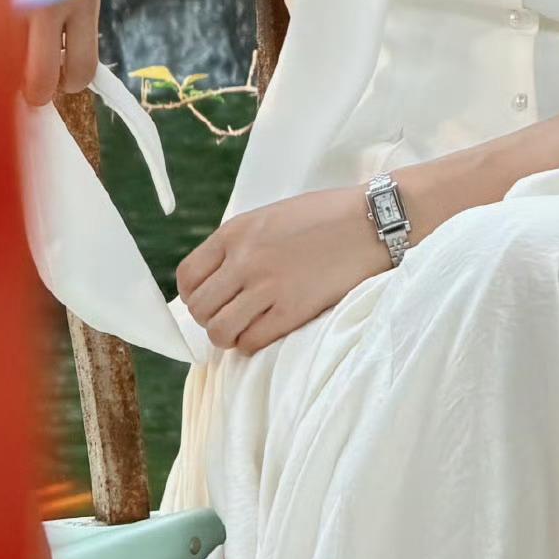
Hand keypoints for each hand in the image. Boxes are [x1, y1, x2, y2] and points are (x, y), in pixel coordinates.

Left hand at [175, 184, 389, 353]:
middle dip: (210, 318)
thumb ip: (241, 244)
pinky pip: (251, 342)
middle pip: (199, 308)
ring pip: (219, 330)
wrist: (371, 221)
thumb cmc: (326, 216)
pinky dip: (253, 343)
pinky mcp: (292, 309)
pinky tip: (268, 330)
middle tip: (231, 316)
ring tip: (247, 328)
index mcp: (236, 232)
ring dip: (229, 335)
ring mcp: (267, 286)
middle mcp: (244, 259)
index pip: (187, 276)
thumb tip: (219, 279)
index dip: (193, 295)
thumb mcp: (271, 216)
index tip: (211, 300)